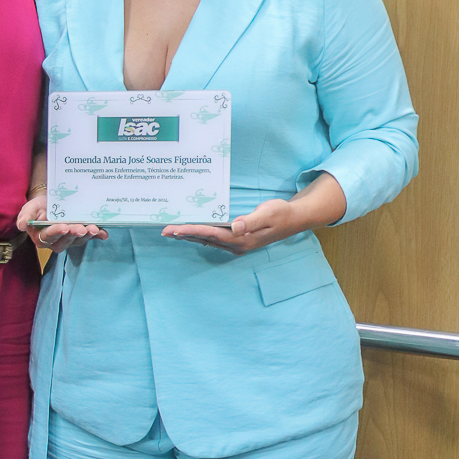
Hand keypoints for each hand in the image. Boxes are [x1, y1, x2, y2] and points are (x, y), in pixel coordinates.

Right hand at [16, 194, 108, 252]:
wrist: (51, 201)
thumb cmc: (39, 206)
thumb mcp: (30, 207)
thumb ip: (26, 216)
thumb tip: (20, 225)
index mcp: (42, 237)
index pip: (48, 237)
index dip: (56, 232)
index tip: (64, 226)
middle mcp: (56, 241)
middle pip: (65, 241)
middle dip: (73, 234)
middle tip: (81, 228)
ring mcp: (70, 240)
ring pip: (78, 241)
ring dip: (86, 236)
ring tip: (93, 228)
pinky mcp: (81, 236)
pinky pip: (90, 238)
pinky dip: (98, 236)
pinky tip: (104, 234)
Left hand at [162, 174, 346, 252]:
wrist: (294, 219)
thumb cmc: (281, 213)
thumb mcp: (268, 213)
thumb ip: (252, 221)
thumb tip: (236, 226)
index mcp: (242, 239)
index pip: (212, 234)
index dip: (192, 230)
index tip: (176, 229)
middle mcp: (236, 245)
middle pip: (205, 238)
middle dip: (184, 234)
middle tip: (164, 230)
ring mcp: (236, 245)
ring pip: (207, 240)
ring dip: (190, 235)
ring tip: (172, 231)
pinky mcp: (237, 241)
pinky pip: (214, 238)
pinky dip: (200, 234)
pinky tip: (191, 232)